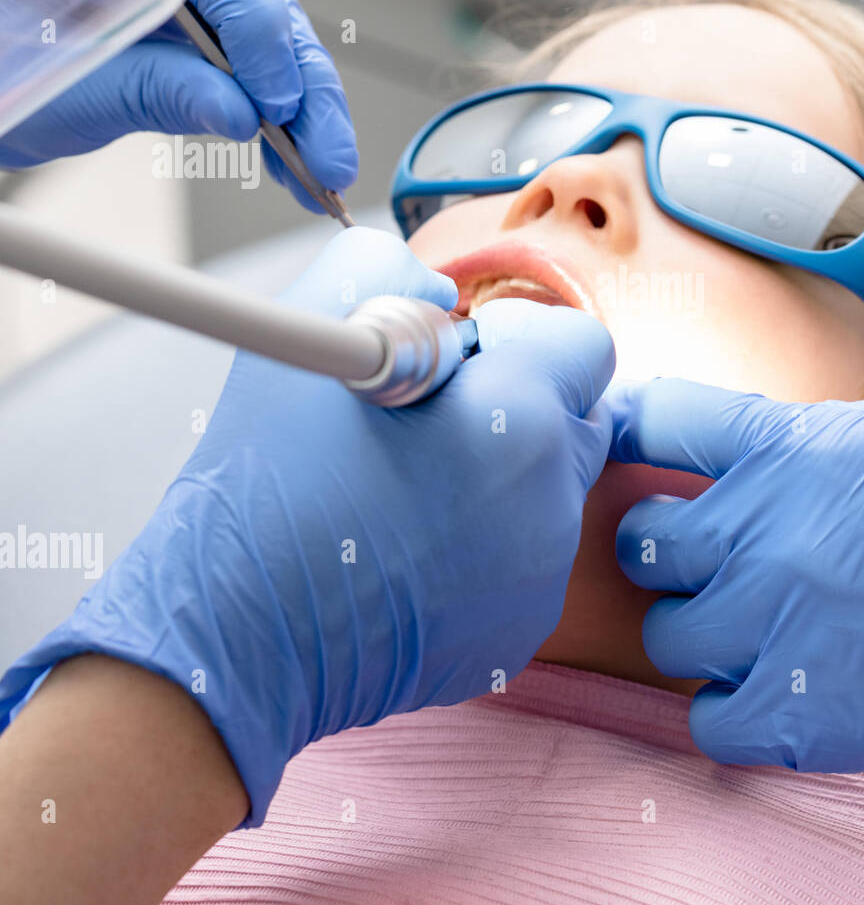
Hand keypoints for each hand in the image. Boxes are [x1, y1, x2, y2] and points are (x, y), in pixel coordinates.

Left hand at [0, 0, 355, 209]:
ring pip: (272, 27)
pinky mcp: (199, 0)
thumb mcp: (62, 84)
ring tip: (323, 171)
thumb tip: (242, 115)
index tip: (274, 101)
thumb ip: (151, 90)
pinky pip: (256, 48)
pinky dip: (280, 105)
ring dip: (305, 104)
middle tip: (325, 154)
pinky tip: (296, 157)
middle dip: (301, 82)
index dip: (254, 27)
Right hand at [0, 228, 613, 824]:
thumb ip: (398, 270)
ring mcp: (542, 578)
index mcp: (523, 418)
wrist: (238, 631)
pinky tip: (408, 555)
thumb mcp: (315, 322)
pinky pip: (525, 563)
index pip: (584, 347)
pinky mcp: (519, 633)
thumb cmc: (271, 476)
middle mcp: (553, 501)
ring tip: (406, 494)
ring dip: (503, 479)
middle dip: (524, 408)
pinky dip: (484, 550)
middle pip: (577, 421)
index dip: (522, 342)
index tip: (462, 363)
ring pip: (551, 495)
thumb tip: (442, 297)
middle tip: (433, 425)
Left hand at [610, 379, 863, 854]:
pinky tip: (781, 690)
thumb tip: (766, 447)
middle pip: (639, 540)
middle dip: (667, 545)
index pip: (654, 418)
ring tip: (762, 631)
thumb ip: (818, 437)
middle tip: (712, 556)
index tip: (642, 448)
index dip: (639, 429)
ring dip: (702, 633)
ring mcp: (774, 632)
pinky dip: (733, 709)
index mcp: (789, 450)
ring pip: (667, 637)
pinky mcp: (798, 722)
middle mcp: (762, 536)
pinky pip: (707, 721)